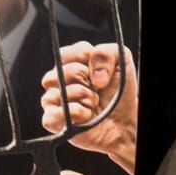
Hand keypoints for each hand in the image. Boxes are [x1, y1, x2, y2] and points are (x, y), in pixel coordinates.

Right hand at [43, 43, 137, 174]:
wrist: (123, 122)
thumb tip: (92, 72)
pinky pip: (52, 114)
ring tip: (94, 103)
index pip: (65, 54)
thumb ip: (106, 52)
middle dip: (86, 79)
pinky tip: (87, 114)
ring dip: (84, 97)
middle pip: (62, 71)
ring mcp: (54, 101)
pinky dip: (75, 113)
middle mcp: (59, 81)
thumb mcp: (121, 62)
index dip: (84, 60)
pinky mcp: (53, 121)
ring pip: (58, 92)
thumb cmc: (120, 93)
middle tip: (98, 89)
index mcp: (70, 64)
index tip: (98, 70)